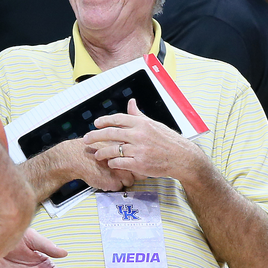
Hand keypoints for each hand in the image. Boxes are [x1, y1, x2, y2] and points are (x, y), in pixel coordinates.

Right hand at [59, 138, 134, 191]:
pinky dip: (112, 185)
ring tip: (111, 174)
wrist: (77, 157)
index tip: (133, 165)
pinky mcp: (114, 182)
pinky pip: (119, 188)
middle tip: (122, 171)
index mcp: (126, 149)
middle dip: (133, 173)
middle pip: (139, 172)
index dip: (137, 164)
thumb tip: (133, 154)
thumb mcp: (110, 143)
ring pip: (130, 181)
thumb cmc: (91, 150)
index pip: (141, 160)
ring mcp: (121, 172)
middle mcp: (126, 160)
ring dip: (123, 180)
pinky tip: (105, 178)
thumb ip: (123, 148)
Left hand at [82, 99, 201, 181]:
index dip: (104, 120)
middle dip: (95, 136)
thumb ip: (139, 115)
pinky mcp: (139, 164)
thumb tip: (131, 103)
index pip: (118, 119)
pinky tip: (110, 163)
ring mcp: (138, 150)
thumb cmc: (168, 141)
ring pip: (113, 150)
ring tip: (96, 154)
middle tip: (86, 139)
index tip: (96, 123)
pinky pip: (120, 163)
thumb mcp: (154, 124)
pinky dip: (113, 163)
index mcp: (142, 123)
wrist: (181, 157)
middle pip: (110, 133)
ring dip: (102, 152)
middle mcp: (139, 135)